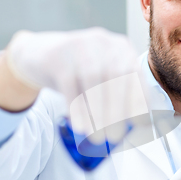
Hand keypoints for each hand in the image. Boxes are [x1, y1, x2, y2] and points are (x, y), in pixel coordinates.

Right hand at [5, 28, 146, 140]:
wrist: (39, 56)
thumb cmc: (79, 73)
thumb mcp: (103, 78)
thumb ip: (122, 95)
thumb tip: (141, 124)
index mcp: (121, 48)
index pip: (135, 75)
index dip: (139, 99)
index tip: (139, 124)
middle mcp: (104, 42)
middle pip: (116, 77)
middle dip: (117, 110)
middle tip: (115, 137)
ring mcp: (81, 44)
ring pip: (93, 81)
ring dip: (97, 112)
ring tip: (97, 136)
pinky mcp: (60, 54)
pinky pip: (70, 84)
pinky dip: (77, 108)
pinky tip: (79, 126)